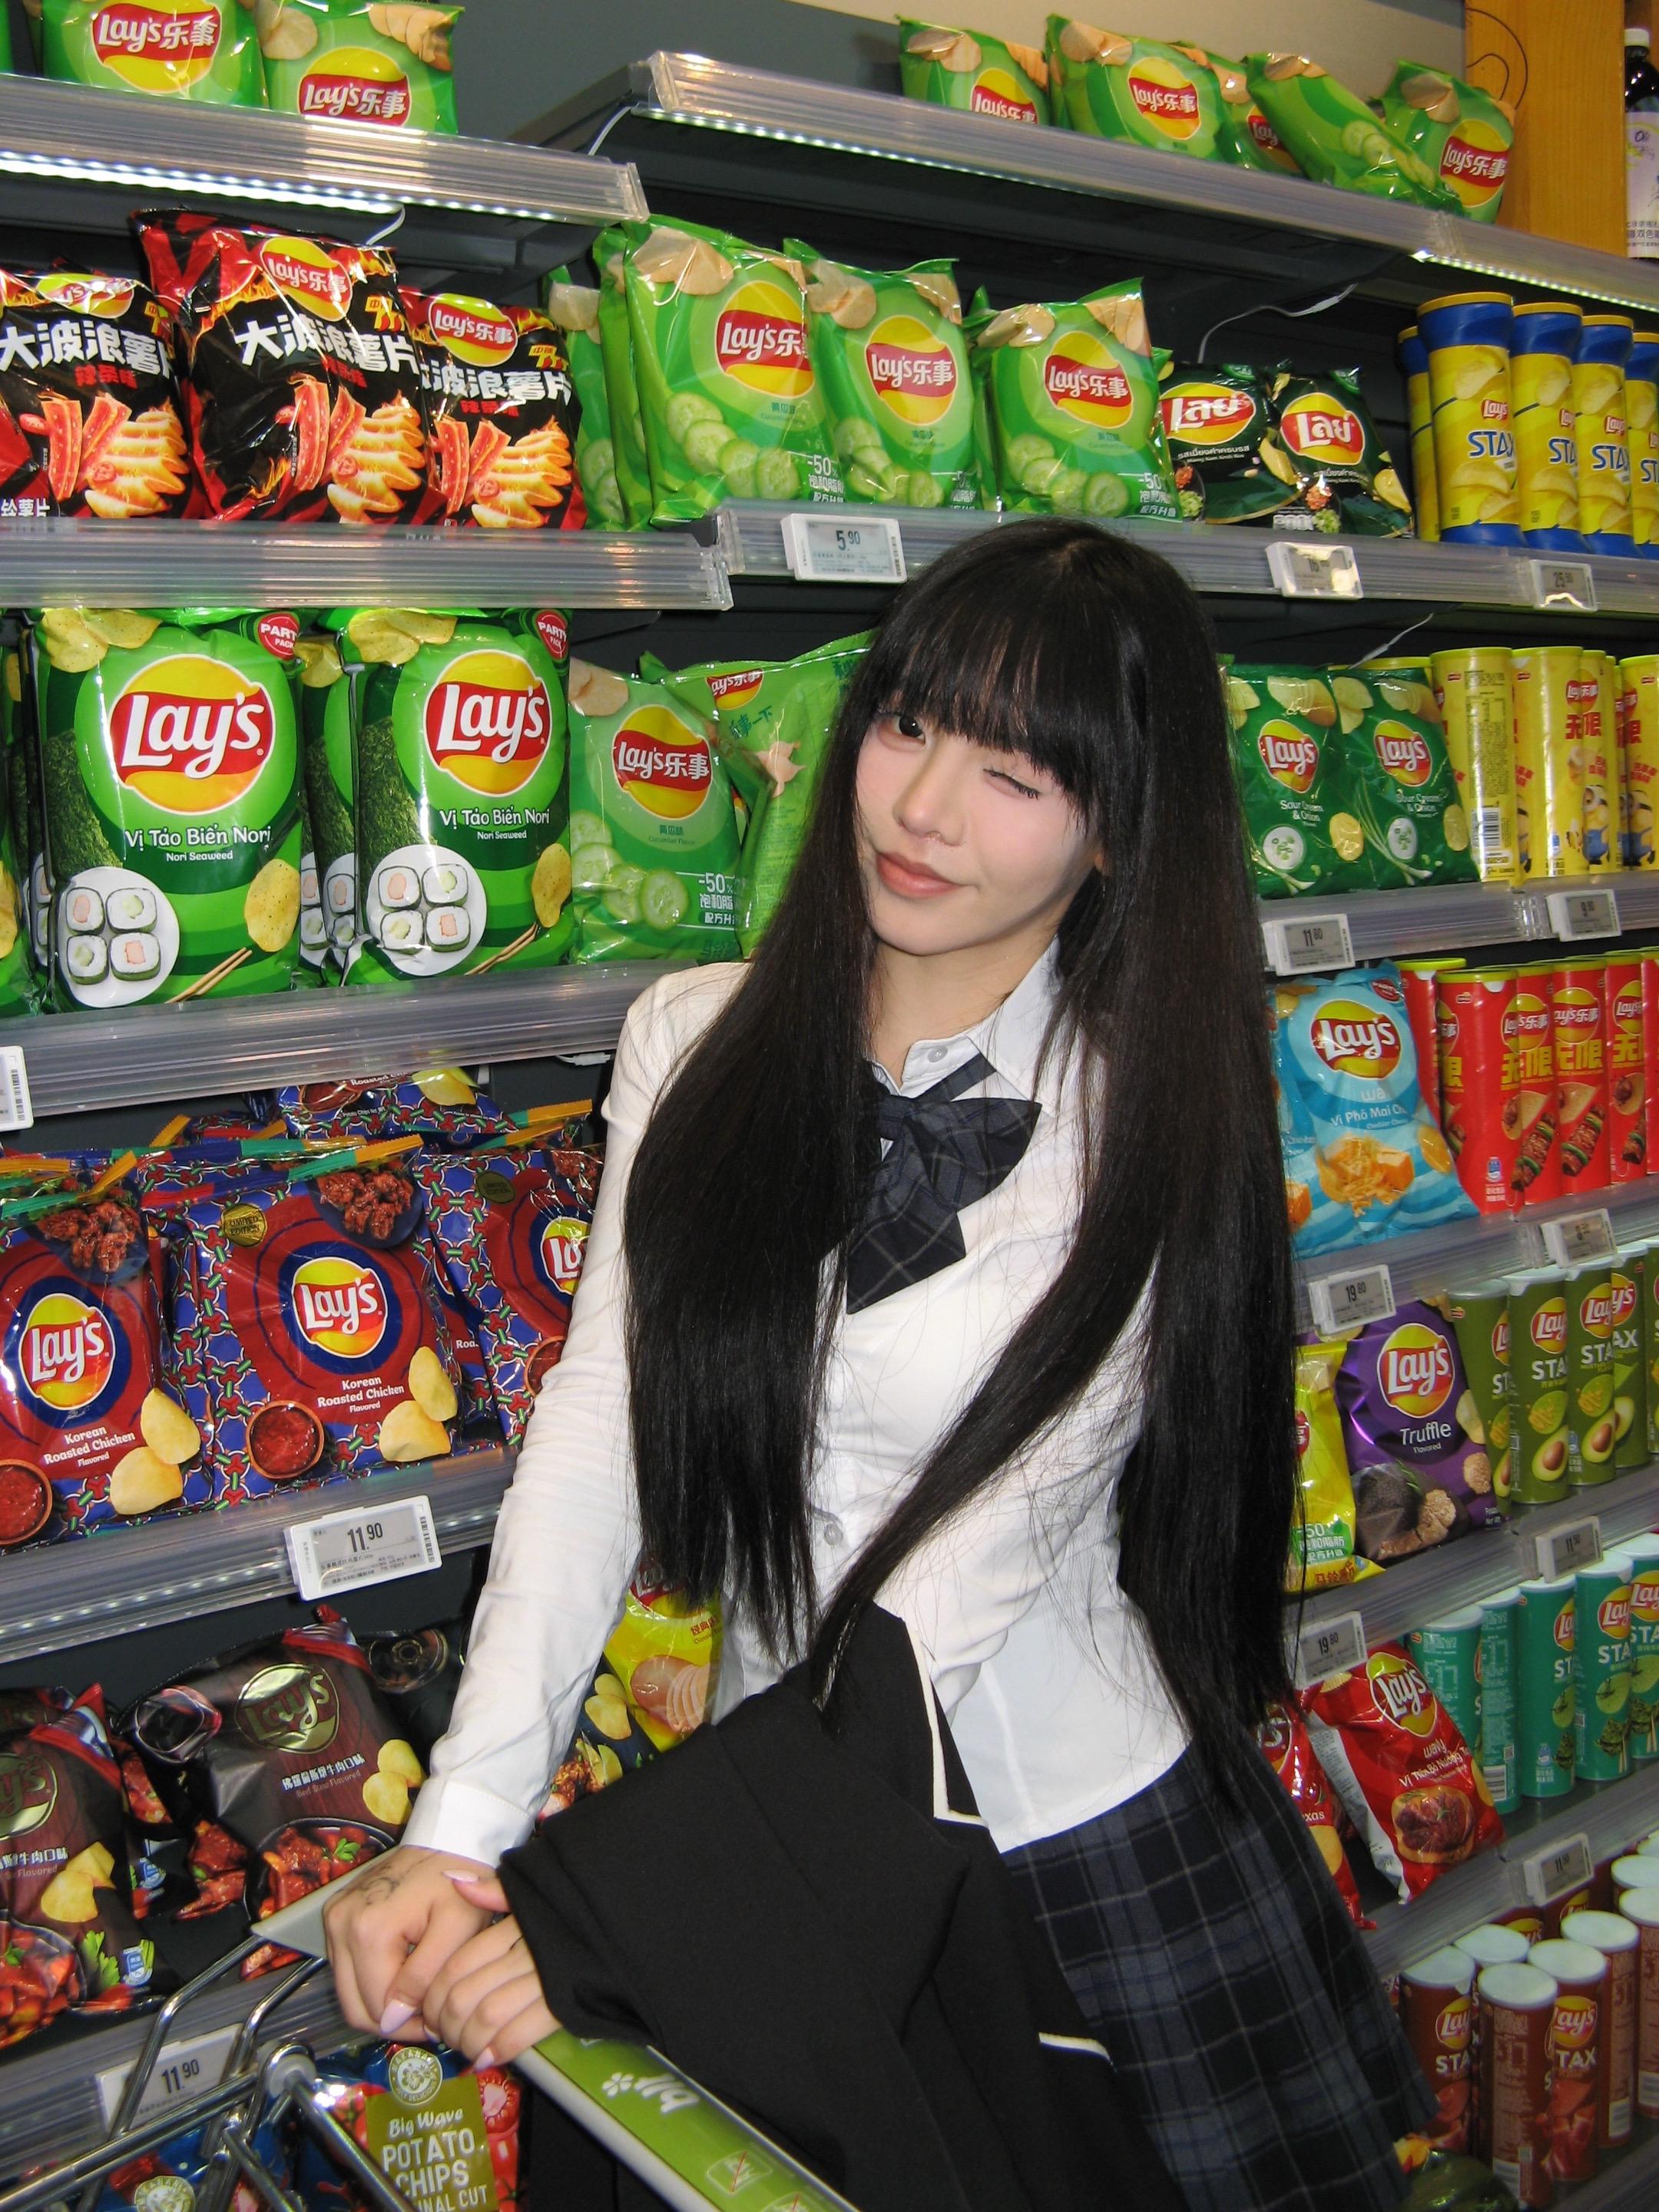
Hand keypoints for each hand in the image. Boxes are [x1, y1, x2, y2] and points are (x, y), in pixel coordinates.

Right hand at [323, 1845, 494, 2036]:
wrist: (446, 1839)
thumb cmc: (458, 1881)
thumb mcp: (457, 1928)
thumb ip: (424, 1976)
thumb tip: (392, 2018)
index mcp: (368, 1930)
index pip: (378, 2009)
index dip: (409, 2025)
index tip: (437, 2019)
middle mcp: (341, 1924)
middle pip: (356, 2007)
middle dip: (393, 2020)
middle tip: (427, 2015)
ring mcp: (334, 1919)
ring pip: (348, 1993)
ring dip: (381, 2004)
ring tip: (418, 1994)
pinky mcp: (335, 1916)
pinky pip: (346, 1970)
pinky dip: (371, 1981)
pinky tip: (402, 1973)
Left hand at [420, 1871, 558, 2067]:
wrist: (624, 1936)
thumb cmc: (574, 1916)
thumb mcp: (533, 1895)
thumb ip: (494, 1891)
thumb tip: (453, 1880)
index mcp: (514, 1926)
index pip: (457, 1965)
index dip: (436, 1996)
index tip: (432, 2013)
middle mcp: (525, 1951)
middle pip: (465, 1995)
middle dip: (447, 2024)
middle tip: (444, 2036)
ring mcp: (545, 1979)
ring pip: (486, 2016)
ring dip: (468, 2040)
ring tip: (466, 2048)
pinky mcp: (565, 2005)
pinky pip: (520, 2032)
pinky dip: (498, 2049)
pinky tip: (488, 2057)